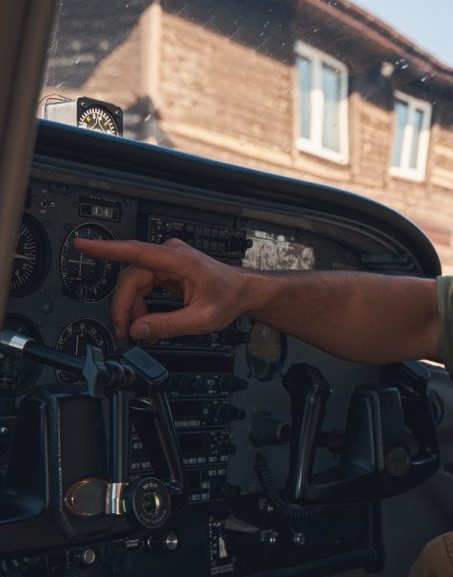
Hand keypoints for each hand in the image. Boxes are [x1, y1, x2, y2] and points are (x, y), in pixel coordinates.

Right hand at [73, 237, 251, 341]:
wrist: (245, 292)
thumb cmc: (230, 298)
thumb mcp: (202, 319)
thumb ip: (168, 325)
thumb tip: (138, 330)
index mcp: (179, 260)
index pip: (135, 251)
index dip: (106, 249)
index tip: (83, 244)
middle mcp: (170, 255)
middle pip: (131, 278)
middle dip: (125, 307)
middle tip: (125, 332)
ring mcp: (167, 261)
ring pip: (135, 284)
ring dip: (134, 309)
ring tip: (141, 331)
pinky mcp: (166, 270)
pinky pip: (144, 286)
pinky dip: (142, 305)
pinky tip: (148, 322)